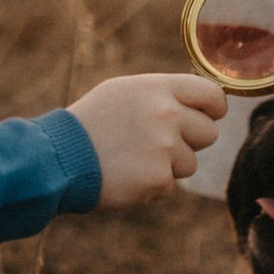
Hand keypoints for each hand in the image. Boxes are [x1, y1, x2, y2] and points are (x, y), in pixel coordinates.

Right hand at [68, 73, 225, 209]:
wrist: (60, 158)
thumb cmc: (91, 123)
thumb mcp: (124, 93)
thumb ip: (162, 95)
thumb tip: (199, 102)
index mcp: (158, 88)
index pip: (212, 94)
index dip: (213, 109)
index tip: (207, 117)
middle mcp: (166, 113)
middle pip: (209, 132)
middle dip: (190, 141)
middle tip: (159, 144)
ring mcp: (165, 147)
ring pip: (190, 162)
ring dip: (168, 166)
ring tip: (134, 159)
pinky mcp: (159, 178)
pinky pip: (170, 185)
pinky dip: (152, 186)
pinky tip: (127, 175)